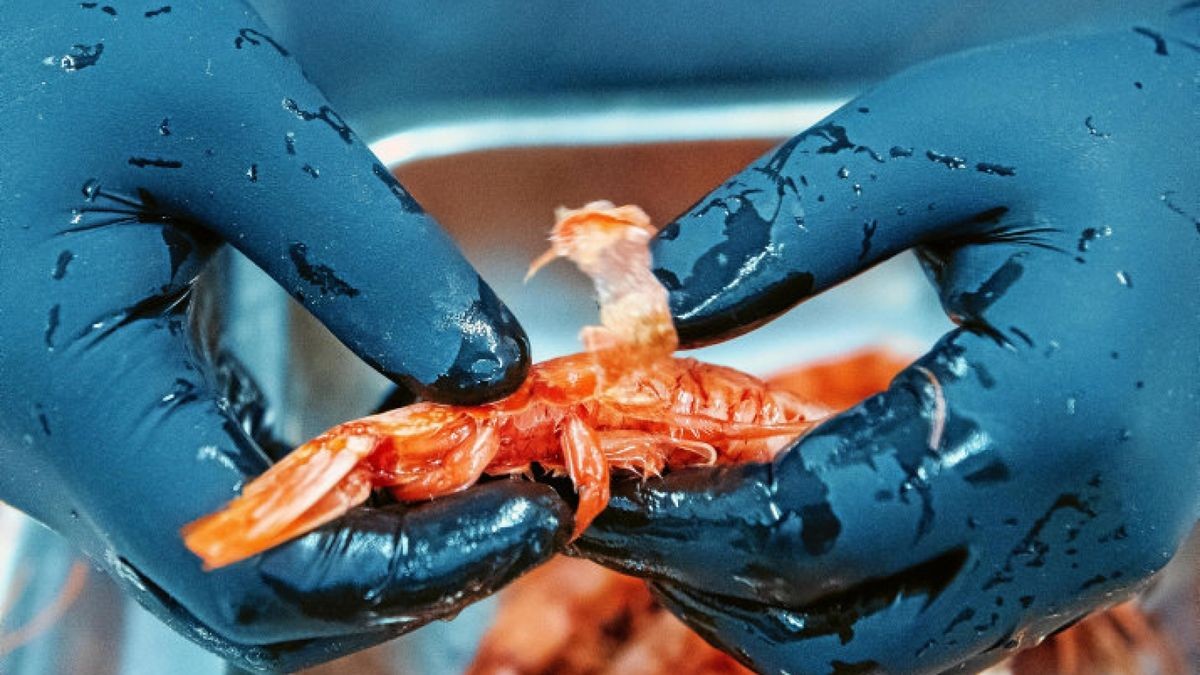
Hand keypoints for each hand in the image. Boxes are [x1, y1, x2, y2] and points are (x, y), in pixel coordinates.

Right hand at [0, 3, 568, 670]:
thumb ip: (369, 251)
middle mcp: (56, 459)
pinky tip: (411, 440)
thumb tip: (492, 374)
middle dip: (414, 568)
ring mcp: (79, 451)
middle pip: (254, 603)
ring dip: (381, 545)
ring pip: (242, 572)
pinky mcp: (109, 422)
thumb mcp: (230, 111)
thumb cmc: (66, 39)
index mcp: (66, 395)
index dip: (416, 565)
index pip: (254, 568)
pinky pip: (228, 507)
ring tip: (493, 470)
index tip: (538, 510)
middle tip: (534, 495)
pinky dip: (335, 502)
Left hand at [575, 19, 1199, 674]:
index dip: (676, 519)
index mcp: (1046, 420)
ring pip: (882, 656)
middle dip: (705, 581)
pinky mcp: (1083, 551)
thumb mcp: (934, 135)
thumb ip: (781, 226)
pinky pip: (929, 624)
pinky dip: (830, 592)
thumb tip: (639, 314)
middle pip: (840, 639)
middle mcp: (1080, 527)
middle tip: (619, 506)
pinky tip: (777, 513)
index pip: (808, 529)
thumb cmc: (1112, 124)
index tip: (588, 479)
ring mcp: (1091, 557)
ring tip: (683, 512)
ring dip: (763, 601)